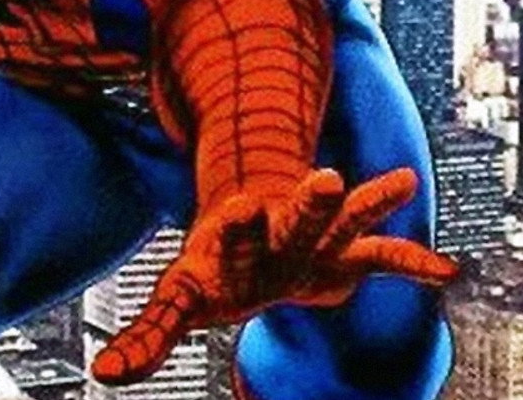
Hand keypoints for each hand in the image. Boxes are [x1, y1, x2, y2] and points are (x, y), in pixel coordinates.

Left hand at [91, 167, 457, 385]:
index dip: (239, 228)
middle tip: (326, 176)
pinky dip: (407, 262)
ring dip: (366, 205)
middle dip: (309, 203)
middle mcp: (277, 235)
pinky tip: (445, 271)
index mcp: (234, 247)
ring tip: (405, 180)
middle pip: (294, 218)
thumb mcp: (184, 298)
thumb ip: (150, 332)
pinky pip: (378, 253)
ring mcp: (312, 239)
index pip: (234, 238)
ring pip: (340, 220)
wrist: (254, 226)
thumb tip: (103, 371)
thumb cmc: (219, 267)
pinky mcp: (340, 250)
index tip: (241, 210)